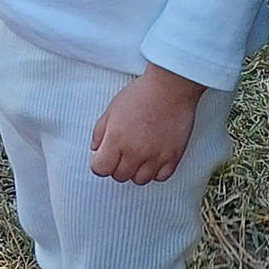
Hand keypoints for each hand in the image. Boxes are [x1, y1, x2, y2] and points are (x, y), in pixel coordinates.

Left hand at [89, 65, 205, 183]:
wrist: (170, 88)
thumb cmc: (139, 95)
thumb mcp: (111, 110)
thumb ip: (100, 132)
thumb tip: (95, 149)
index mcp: (116, 140)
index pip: (100, 169)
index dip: (100, 164)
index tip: (104, 157)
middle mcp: (135, 152)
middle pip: (119, 176)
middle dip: (117, 167)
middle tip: (122, 153)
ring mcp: (155, 156)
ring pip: (140, 180)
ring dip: (136, 171)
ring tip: (139, 156)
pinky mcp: (173, 156)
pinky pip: (161, 177)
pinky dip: (156, 172)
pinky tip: (153, 159)